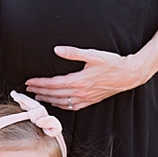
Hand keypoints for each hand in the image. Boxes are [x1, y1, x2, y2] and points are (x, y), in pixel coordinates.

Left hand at [25, 46, 146, 111]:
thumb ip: (73, 52)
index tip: (29, 82)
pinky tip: (55, 103)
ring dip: (47, 99)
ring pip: (61, 102)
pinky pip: (71, 106)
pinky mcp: (90, 101)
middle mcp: (81, 92)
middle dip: (39, 92)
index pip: (53, 84)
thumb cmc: (113, 63)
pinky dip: (60, 105)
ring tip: (37, 96)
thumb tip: (57, 50)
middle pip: (54, 94)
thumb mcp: (93, 54)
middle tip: (28, 90)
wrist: (129, 75)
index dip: (39, 83)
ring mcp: (86, 98)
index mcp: (79, 80)